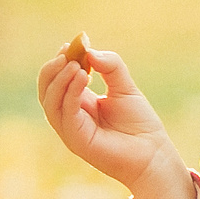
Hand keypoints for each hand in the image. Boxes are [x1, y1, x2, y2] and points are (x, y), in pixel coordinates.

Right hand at [36, 38, 195, 198]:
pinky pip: (66, 113)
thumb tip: (89, 50)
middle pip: (46, 90)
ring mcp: (70, 130)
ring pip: (50, 102)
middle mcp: (70, 117)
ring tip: (74, 63)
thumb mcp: (125, 87)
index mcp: (78, 104)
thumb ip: (110, 66)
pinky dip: (70, 93)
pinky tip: (82, 76)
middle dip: (53, 69)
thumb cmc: (140, 124)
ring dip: (59, 79)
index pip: (57, 80)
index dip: (61, 61)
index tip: (72, 44)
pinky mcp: (76, 140)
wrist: (153, 154)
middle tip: (67, 52)